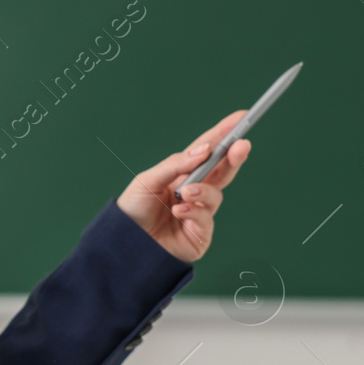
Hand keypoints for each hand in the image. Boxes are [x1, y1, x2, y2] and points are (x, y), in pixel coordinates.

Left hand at [116, 110, 251, 261]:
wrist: (122, 245)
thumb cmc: (132, 210)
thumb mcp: (148, 180)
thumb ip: (175, 164)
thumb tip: (203, 150)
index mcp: (181, 174)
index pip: (207, 151)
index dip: (224, 135)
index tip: (241, 118)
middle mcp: (193, 192)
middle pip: (221, 171)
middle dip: (233, 157)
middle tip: (241, 145)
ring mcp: (198, 214)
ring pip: (216, 195)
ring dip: (204, 190)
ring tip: (186, 192)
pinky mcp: (199, 235)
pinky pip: (205, 219)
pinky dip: (194, 211)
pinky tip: (179, 211)